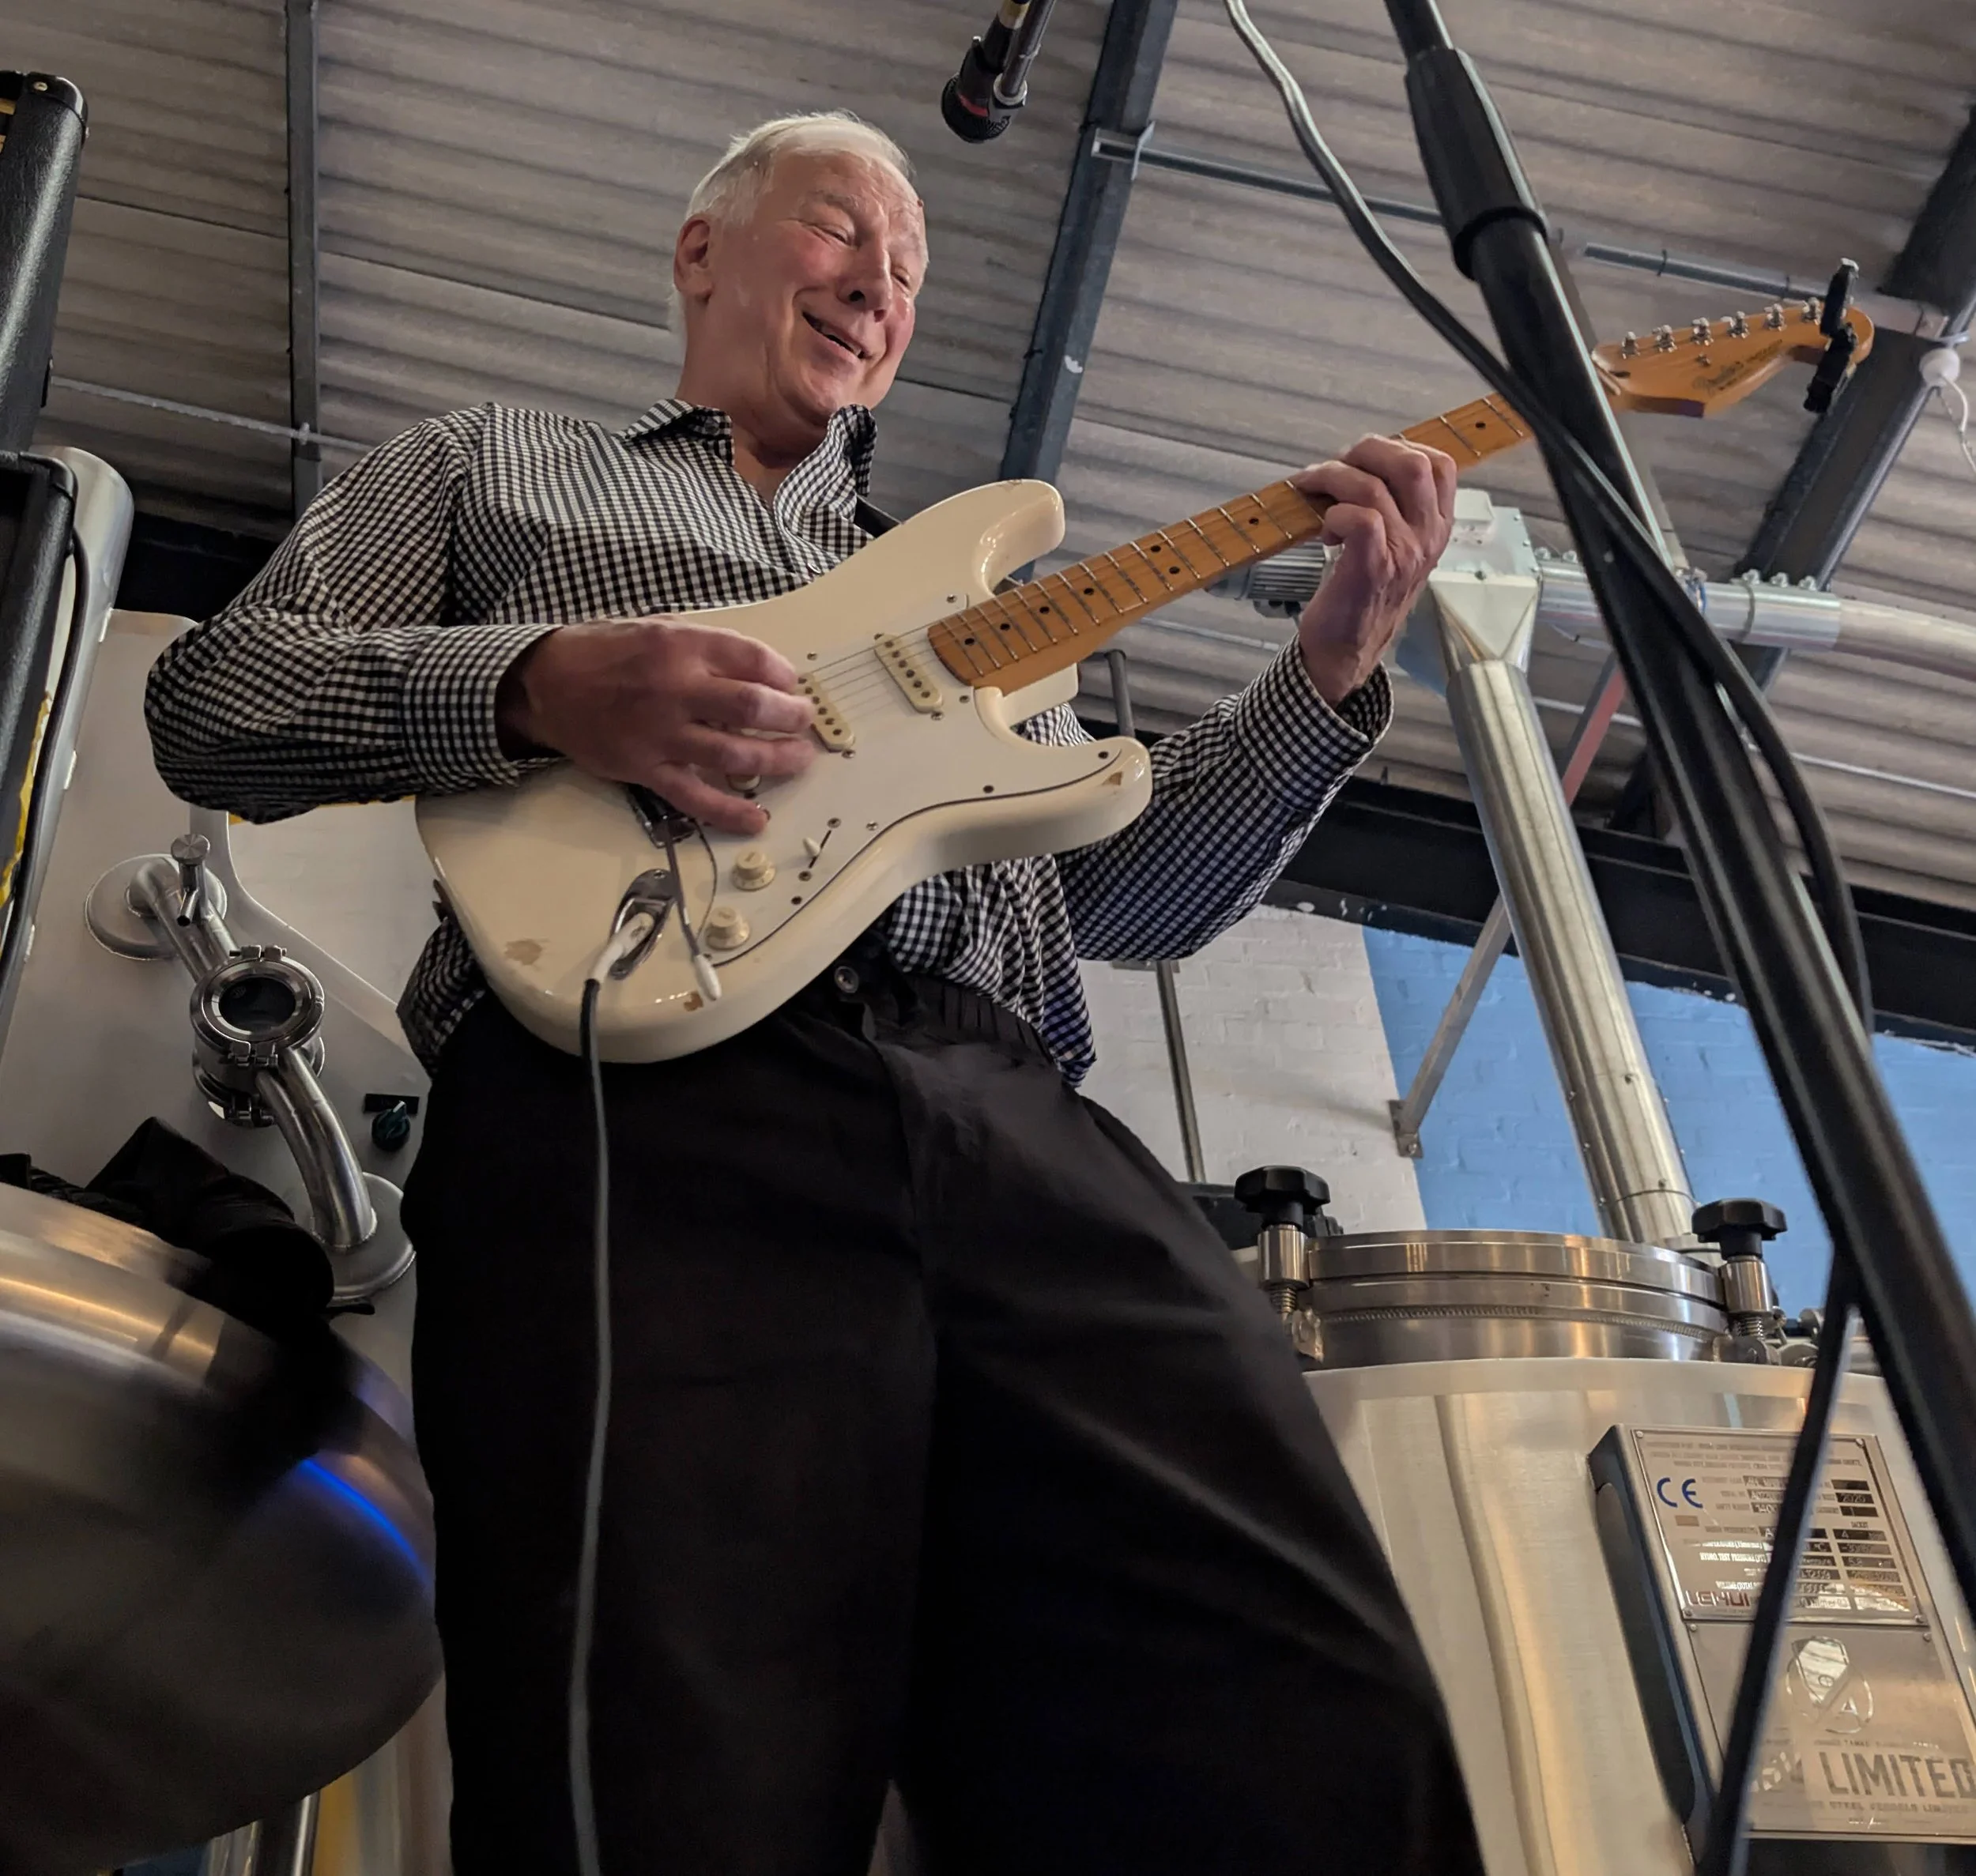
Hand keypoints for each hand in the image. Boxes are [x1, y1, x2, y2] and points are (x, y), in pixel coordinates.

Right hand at [497, 616, 814, 835]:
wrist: (544, 684)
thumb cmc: (603, 652)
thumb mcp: (655, 628)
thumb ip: (703, 647)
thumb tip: (759, 670)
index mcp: (679, 646)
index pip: (750, 659)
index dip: (783, 674)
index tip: (793, 684)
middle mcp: (673, 689)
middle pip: (751, 706)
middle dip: (790, 716)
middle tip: (805, 720)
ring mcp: (660, 734)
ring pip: (733, 753)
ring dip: (776, 759)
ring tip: (799, 759)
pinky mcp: (645, 769)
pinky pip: (694, 796)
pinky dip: (729, 811)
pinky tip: (757, 819)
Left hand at [1289, 435, 1457, 706]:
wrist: (1345, 652)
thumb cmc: (1361, 596)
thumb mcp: (1394, 549)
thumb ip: (1392, 509)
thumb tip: (1361, 465)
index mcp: (1436, 527)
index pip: (1441, 465)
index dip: (1399, 446)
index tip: (1365, 458)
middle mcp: (1428, 537)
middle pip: (1413, 463)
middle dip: (1365, 451)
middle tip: (1334, 466)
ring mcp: (1405, 552)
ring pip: (1373, 486)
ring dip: (1332, 479)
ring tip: (1312, 492)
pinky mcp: (1374, 567)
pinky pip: (1359, 516)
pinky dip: (1333, 512)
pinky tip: (1323, 530)